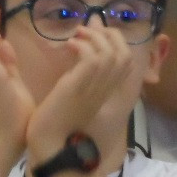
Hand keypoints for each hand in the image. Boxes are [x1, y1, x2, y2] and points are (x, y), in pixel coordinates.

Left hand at [25, 24, 136, 162]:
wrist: (50, 146)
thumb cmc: (57, 124)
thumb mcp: (74, 96)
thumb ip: (81, 77)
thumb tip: (79, 54)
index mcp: (106, 92)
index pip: (126, 61)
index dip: (116, 42)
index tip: (95, 35)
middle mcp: (106, 89)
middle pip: (124, 53)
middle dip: (109, 34)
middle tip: (87, 30)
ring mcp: (95, 88)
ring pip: (110, 52)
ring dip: (94, 37)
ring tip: (77, 35)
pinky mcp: (79, 86)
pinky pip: (91, 58)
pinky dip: (81, 45)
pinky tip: (69, 46)